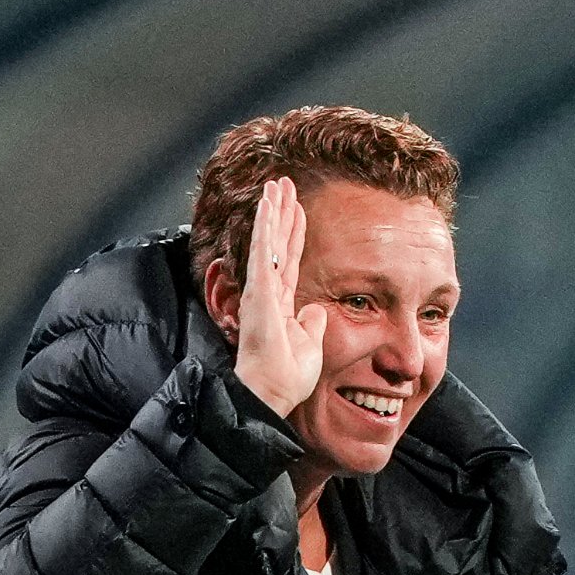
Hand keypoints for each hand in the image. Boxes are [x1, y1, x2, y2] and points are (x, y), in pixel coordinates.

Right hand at [231, 177, 327, 418]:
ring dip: (272, 210)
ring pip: (269, 240)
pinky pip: (263, 250)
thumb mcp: (310, 346)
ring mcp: (262, 289)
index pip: (290, 259)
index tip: (298, 209)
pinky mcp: (258, 290)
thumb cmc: (287, 376)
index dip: (294, 233)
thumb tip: (316, 310)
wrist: (272, 391)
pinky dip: (265, 225)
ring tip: (276, 184)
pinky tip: (267, 203)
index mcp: (282, 304)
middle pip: (278, 243)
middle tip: (283, 183)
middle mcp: (269, 292)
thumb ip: (312, 324)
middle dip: (281, 212)